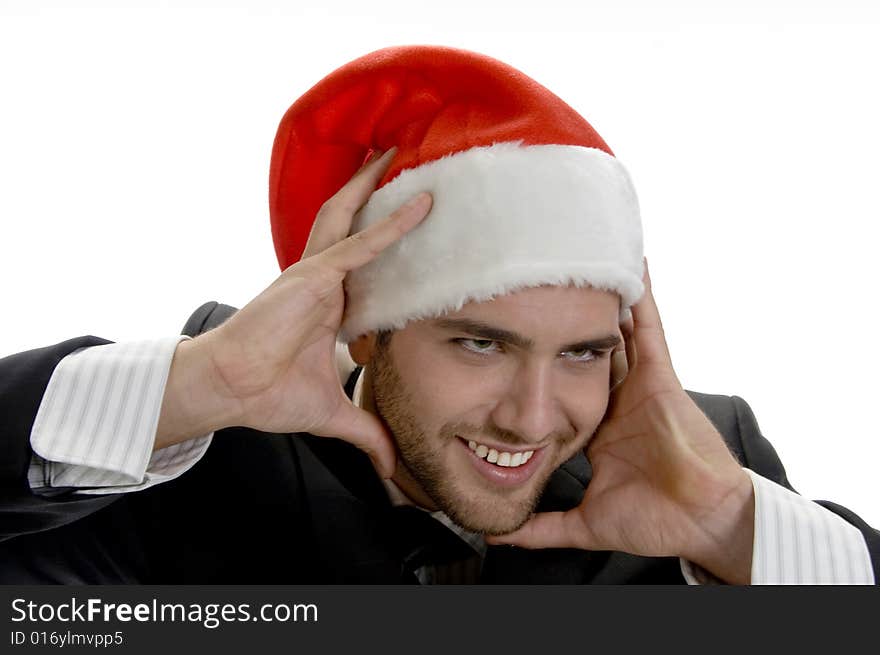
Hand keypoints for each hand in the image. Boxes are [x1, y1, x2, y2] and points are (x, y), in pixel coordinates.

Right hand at [156, 149, 431, 476]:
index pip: (364, 263)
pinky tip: (420, 206)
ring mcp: (317, 275)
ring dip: (377, 185)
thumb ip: (368, 434)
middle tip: (403, 161)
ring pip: (352, 218)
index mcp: (329, 305)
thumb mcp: (335, 413)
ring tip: (400, 152)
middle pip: (354, 224)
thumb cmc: (269, 395)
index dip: (387, 238)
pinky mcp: (312, 279)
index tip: (416, 221)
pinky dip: (390, 226)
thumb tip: (394, 468)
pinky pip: (358, 246)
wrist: (231, 393)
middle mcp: (323, 281)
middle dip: (375, 191)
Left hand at [487, 260, 754, 582]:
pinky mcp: (661, 377)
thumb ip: (541, 527)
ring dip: (597, 298)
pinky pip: (649, 328)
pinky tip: (631, 265)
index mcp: (597, 426)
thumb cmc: (655, 521)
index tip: (515, 337)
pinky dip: (641, 297)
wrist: (702, 521)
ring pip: (613, 331)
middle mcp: (616, 398)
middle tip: (538, 282)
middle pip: (585, 349)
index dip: (542, 361)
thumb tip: (498, 534)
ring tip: (574, 259)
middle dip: (565, 319)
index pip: (564, 385)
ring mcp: (639, 384)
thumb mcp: (584, 523)